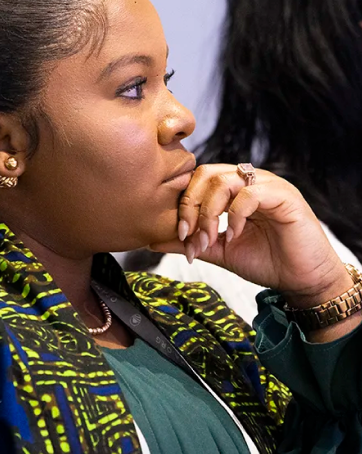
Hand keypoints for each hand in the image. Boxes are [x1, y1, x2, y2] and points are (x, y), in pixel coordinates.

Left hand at [149, 164, 352, 309]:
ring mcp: (267, 185)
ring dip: (209, 213)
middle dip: (190, 205)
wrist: (300, 280)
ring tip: (209, 239)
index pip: (197, 180)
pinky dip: (234, 215)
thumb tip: (152, 240)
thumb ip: (189, 242)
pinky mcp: (284, 196)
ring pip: (225, 181)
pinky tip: (233, 235)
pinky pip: (250, 193)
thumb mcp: (218, 251)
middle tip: (188, 234)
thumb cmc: (264, 261)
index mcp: (233, 190)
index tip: (178, 234)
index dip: (183, 204)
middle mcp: (249, 181)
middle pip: (206, 173)